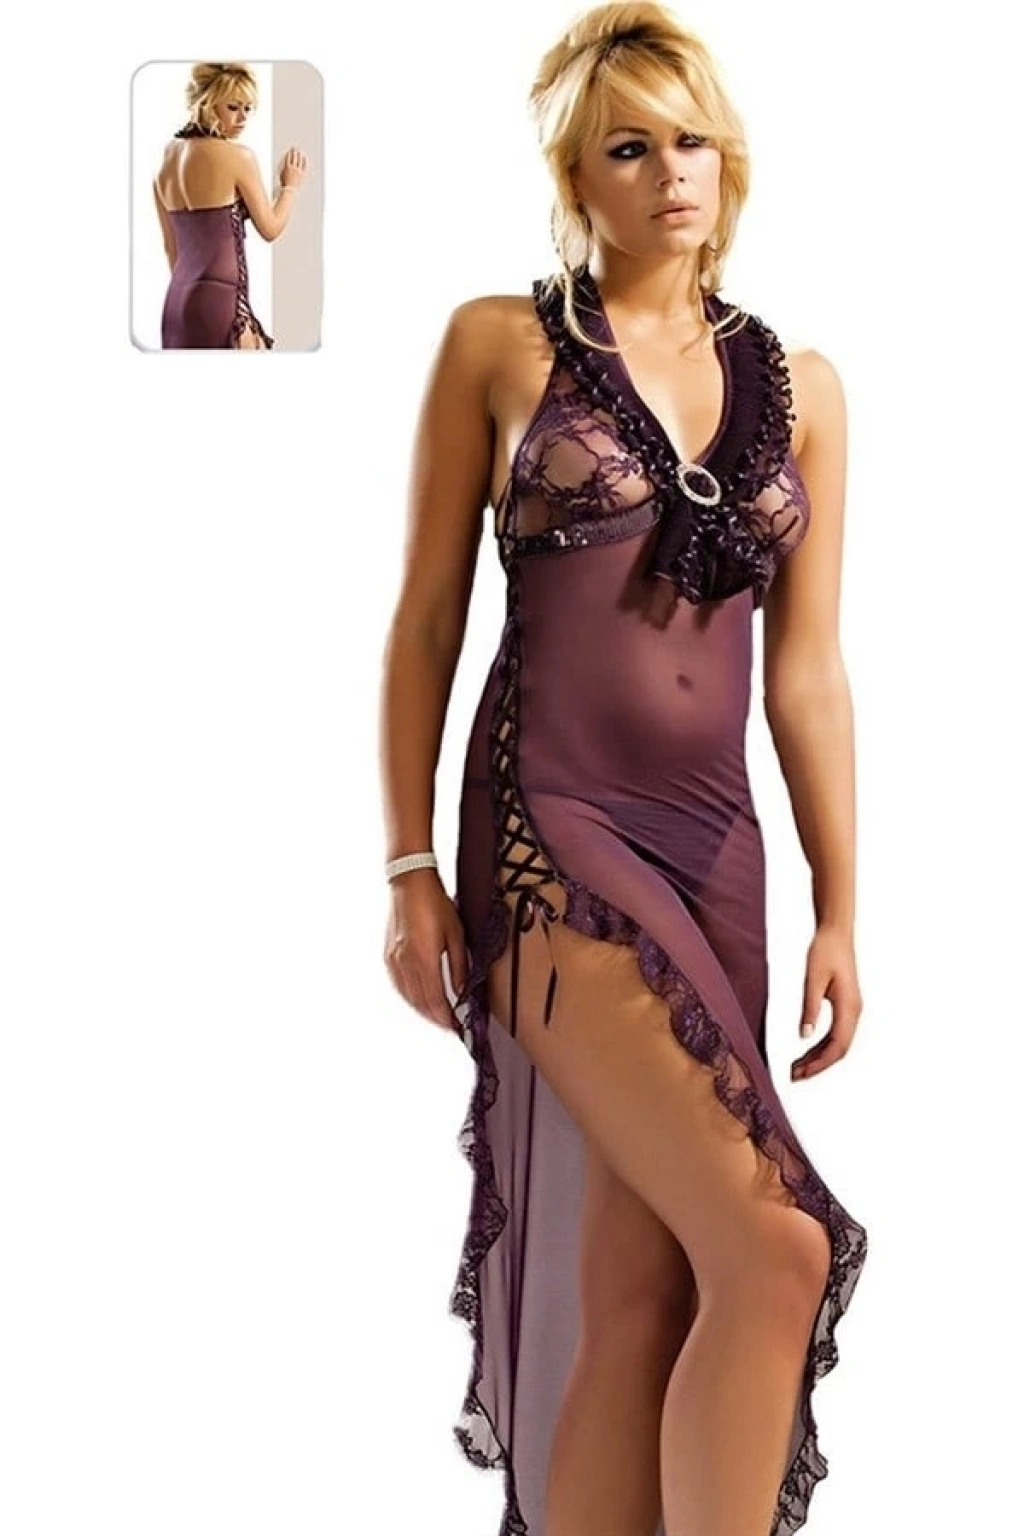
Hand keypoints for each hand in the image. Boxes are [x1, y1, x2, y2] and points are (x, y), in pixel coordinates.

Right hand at [280, 147, 308, 188]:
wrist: (290, 190)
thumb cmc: (284, 183)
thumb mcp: (281, 174)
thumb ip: (283, 168)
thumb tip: (284, 163)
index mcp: (286, 167)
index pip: (288, 157)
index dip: (289, 153)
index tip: (290, 149)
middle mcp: (293, 168)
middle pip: (294, 157)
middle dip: (294, 152)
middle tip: (296, 148)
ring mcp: (298, 171)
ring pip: (299, 161)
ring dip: (300, 155)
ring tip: (300, 151)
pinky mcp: (302, 174)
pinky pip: (304, 166)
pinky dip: (305, 161)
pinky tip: (305, 158)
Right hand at [382, 868, 470, 1033]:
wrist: (410, 883)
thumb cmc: (435, 904)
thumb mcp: (456, 934)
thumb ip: (460, 966)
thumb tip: (463, 992)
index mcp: (424, 958)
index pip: (435, 1000)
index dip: (446, 1017)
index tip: (456, 1026)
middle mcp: (405, 962)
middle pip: (421, 1002)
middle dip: (436, 1018)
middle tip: (450, 1026)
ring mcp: (394, 960)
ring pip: (408, 997)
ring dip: (423, 1010)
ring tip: (437, 1017)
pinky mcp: (388, 956)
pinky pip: (399, 986)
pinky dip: (410, 998)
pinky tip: (419, 1000)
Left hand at [790, 924, 861, 1081]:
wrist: (836, 933)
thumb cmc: (825, 951)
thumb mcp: (813, 979)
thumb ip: (809, 1007)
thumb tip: (804, 1035)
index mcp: (849, 1007)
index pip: (837, 1045)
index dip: (820, 1063)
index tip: (801, 1073)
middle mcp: (854, 1012)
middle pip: (839, 1050)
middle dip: (818, 1065)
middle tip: (794, 1076)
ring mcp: (852, 1010)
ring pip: (838, 1043)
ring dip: (819, 1057)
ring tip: (797, 1067)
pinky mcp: (846, 1006)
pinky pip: (836, 1034)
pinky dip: (822, 1046)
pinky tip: (807, 1051)